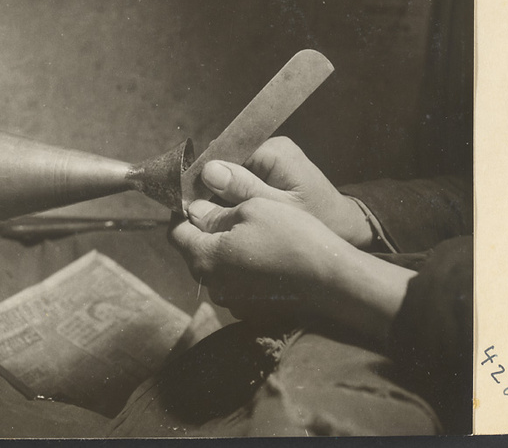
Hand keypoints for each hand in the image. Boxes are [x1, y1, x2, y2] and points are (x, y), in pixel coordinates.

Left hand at [169, 197, 415, 343]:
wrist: (332, 281)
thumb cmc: (290, 237)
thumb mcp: (251, 209)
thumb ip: (215, 213)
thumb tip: (194, 212)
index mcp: (205, 259)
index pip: (175, 233)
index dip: (183, 211)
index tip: (198, 197)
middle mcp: (212, 286)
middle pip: (196, 252)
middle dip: (205, 230)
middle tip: (226, 209)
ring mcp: (232, 302)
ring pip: (217, 269)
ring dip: (224, 251)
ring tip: (248, 232)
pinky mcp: (252, 311)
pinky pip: (236, 283)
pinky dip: (241, 269)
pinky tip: (263, 257)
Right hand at [198, 137, 373, 247]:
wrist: (343, 228)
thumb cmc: (318, 220)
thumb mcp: (278, 209)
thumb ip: (243, 190)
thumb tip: (208, 170)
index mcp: (273, 151)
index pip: (225, 157)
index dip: (206, 181)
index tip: (193, 206)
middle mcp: (271, 149)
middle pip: (227, 166)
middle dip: (216, 192)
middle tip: (209, 221)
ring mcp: (271, 161)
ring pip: (233, 177)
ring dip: (225, 198)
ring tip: (222, 223)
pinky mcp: (271, 173)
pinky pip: (243, 184)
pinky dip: (237, 201)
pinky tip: (236, 219)